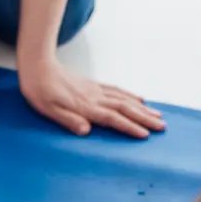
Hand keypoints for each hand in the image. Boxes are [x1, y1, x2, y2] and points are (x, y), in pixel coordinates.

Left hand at [18, 59, 165, 139]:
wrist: (37, 66)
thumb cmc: (39, 91)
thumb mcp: (48, 110)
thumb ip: (68, 119)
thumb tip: (86, 131)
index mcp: (85, 106)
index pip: (112, 118)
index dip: (129, 127)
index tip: (145, 135)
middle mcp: (95, 97)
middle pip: (125, 108)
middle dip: (145, 118)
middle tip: (162, 127)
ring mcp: (96, 90)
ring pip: (125, 99)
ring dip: (142, 108)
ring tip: (158, 115)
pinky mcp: (93, 85)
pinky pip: (117, 90)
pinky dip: (131, 95)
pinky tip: (140, 99)